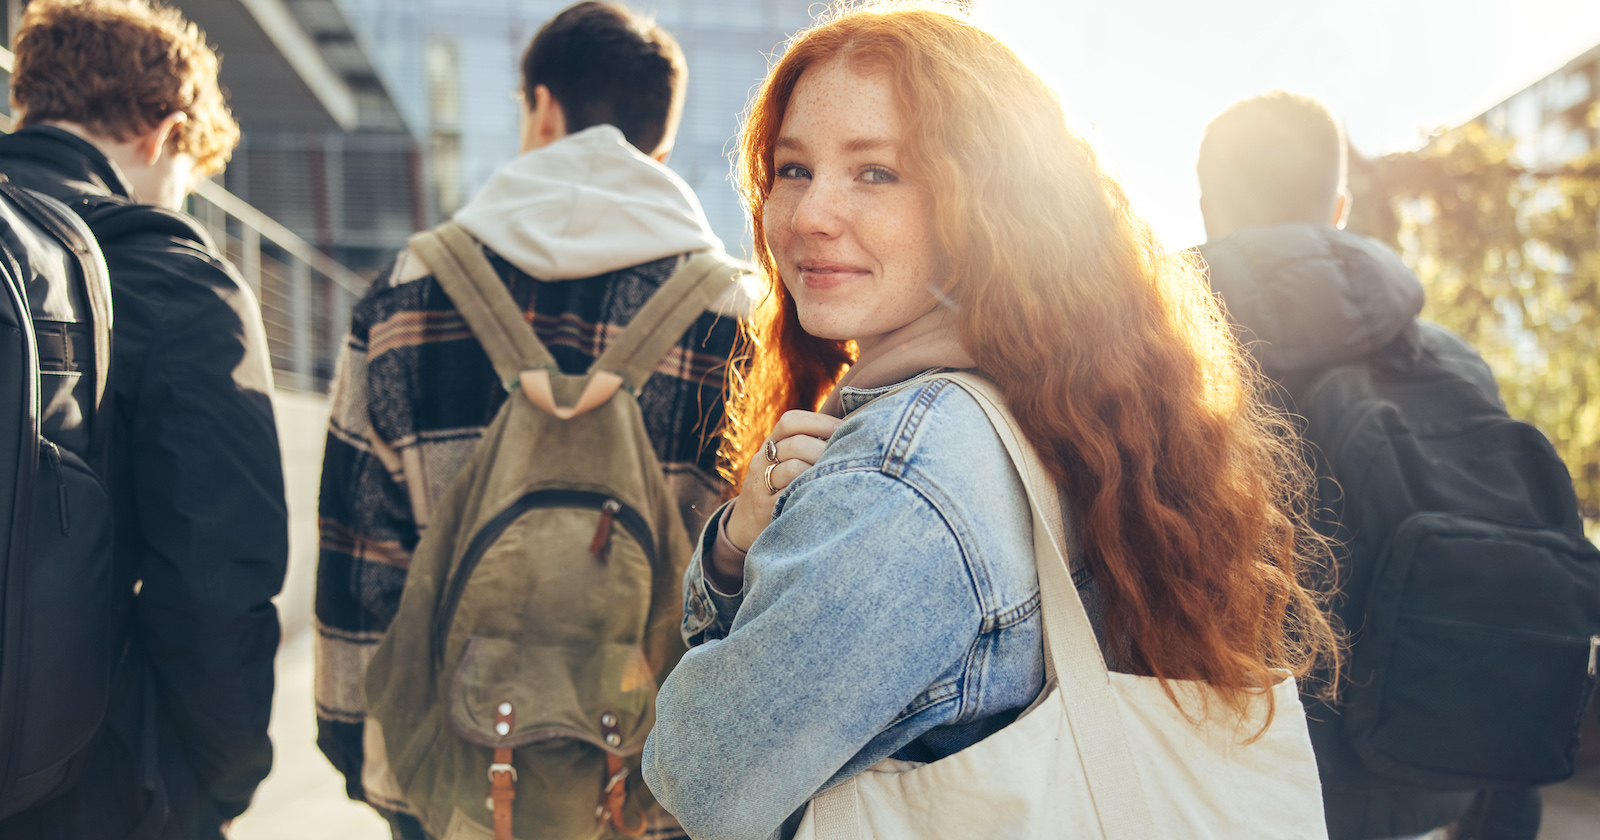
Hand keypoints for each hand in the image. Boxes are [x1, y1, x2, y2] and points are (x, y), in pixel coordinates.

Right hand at [716, 410, 841, 577]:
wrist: (743, 526)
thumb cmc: (776, 490)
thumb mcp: (781, 464)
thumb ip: (805, 447)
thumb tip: (849, 431)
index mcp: (769, 446)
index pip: (790, 422)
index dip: (819, 421)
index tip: (844, 428)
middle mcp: (761, 462)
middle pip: (796, 444)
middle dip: (825, 449)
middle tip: (848, 457)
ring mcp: (761, 486)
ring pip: (793, 468)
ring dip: (820, 471)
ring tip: (838, 476)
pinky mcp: (765, 510)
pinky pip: (790, 496)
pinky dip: (810, 492)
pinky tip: (825, 494)